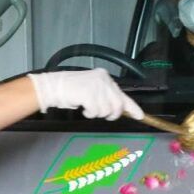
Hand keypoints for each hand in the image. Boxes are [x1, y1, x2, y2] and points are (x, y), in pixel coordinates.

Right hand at [28, 68, 143, 120]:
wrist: (53, 86)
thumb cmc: (71, 90)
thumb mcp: (92, 90)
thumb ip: (106, 97)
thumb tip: (120, 109)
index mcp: (105, 77)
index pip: (123, 94)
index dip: (132, 107)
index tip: (140, 116)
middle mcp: (103, 79)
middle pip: (118, 104)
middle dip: (111, 114)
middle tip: (101, 114)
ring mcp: (96, 86)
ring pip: (106, 110)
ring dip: (97, 113)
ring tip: (87, 106)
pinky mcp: (89, 93)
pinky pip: (95, 112)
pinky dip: (89, 114)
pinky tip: (82, 107)